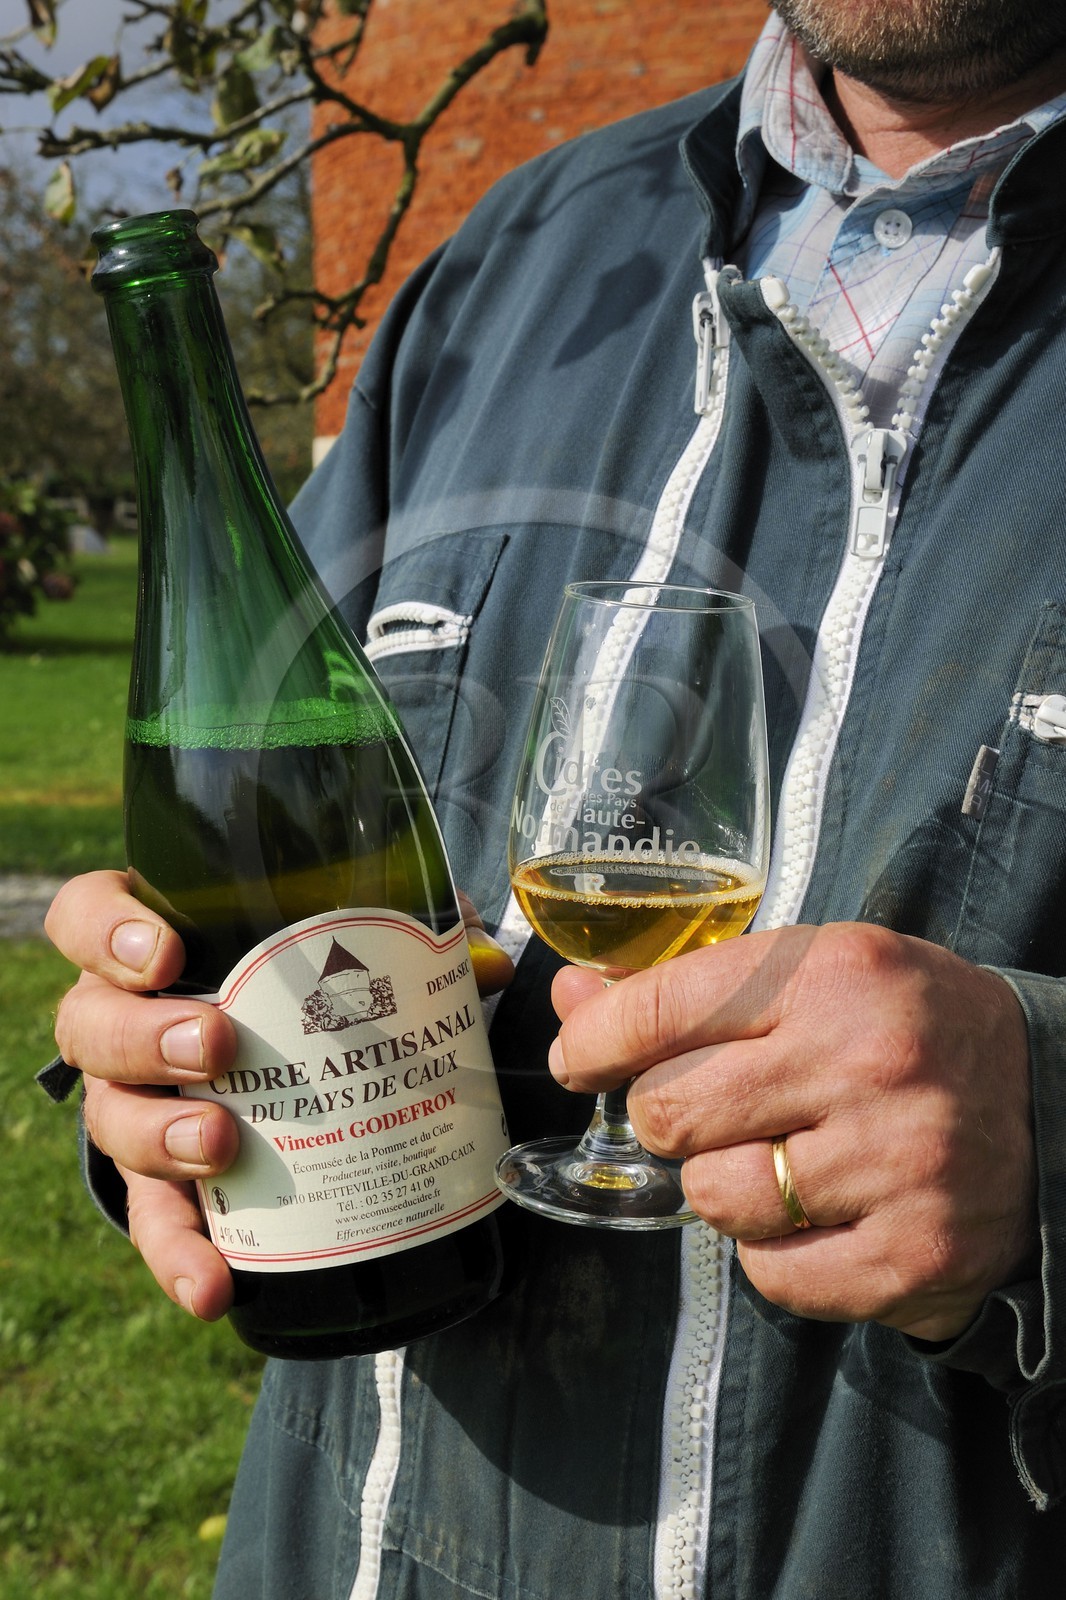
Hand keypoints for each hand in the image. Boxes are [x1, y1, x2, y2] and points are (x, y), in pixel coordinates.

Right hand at [46, 870, 512, 1320]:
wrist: (278, 1061)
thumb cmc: (304, 978)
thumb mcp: (349, 941)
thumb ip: (411, 934)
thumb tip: (481, 960)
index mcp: (153, 942)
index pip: (89, 919)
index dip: (107, 932)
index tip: (162, 954)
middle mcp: (126, 1021)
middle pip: (91, 1024)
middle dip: (144, 1037)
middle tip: (213, 1045)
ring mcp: (135, 1104)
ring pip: (108, 1119)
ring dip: (159, 1135)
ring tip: (220, 1143)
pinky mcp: (162, 1182)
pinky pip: (156, 1221)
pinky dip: (180, 1255)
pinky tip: (213, 1285)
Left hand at [549, 922, 1036, 1341]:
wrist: (1048, 1099)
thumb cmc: (908, 1027)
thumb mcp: (817, 972)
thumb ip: (693, 986)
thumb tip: (575, 1000)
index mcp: (834, 974)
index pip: (663, 1005)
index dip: (598, 1038)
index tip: (580, 1058)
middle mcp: (865, 1063)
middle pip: (670, 1112)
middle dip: (668, 1118)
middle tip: (713, 1113)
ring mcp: (893, 1166)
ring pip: (712, 1199)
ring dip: (725, 1187)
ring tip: (784, 1161)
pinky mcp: (912, 1257)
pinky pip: (770, 1274)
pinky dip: (774, 1253)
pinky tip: (820, 1215)